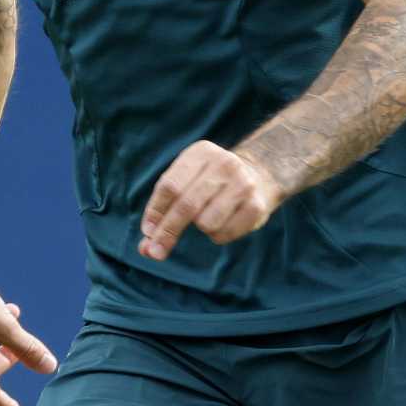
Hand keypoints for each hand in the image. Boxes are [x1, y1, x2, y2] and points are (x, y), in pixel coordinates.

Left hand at [138, 141, 284, 258]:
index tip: (148, 232)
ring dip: (201, 228)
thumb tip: (145, 248)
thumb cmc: (210, 183)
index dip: (155, 212)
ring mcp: (243, 184)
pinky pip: (224, 233)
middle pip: (186, 205)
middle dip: (167, 231)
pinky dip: (218, 235)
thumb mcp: (186, 182)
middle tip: (155, 252)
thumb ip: (163, 211)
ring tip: (209, 216)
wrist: (260, 174)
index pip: (170, 186)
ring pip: (206, 222)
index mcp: (201, 153)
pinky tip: (225, 221)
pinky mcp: (256, 206)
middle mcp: (224, 164)